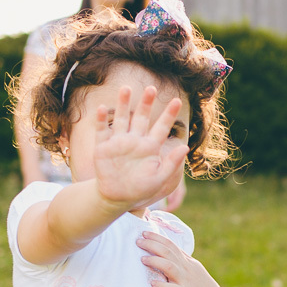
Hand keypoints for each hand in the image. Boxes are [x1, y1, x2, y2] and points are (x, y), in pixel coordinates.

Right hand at [92, 86, 187, 210]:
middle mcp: (135, 141)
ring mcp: (118, 142)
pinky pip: (102, 131)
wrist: (116, 198)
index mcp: (150, 147)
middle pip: (141, 117)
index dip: (169, 114)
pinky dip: (101, 120)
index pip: (162, 127)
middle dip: (146, 103)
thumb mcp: (159, 178)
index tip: (177, 100)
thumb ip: (171, 163)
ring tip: (126, 88)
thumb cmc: (140, 189)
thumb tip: (185, 147)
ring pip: (121, 118)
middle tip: (152, 88)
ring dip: (123, 104)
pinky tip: (102, 108)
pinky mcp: (103, 148)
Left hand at [137, 231, 225, 286]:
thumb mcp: (191, 266)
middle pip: (167, 252)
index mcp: (185, 261)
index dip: (157, 238)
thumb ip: (180, 257)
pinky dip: (163, 286)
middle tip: (138, 241)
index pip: (170, 244)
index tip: (144, 233)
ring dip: (155, 261)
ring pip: (169, 267)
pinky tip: (153, 283)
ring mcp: (184, 280)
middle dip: (152, 245)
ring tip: (142, 259)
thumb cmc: (198, 283)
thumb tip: (167, 247)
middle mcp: (184, 268)